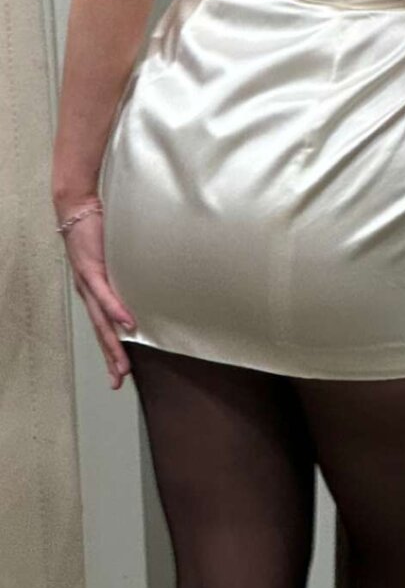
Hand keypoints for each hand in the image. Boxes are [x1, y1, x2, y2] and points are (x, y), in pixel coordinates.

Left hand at [58, 202, 136, 389]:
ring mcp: (89, 282)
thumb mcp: (113, 255)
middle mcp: (88, 292)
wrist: (77, 207)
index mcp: (94, 291)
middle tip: (120, 380)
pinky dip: (117, 310)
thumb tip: (145, 279)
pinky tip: (127, 323)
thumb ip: (123, 270)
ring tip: (122, 365)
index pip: (103, 326)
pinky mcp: (92, 269)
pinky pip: (106, 294)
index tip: (120, 371)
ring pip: (102, 321)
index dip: (111, 349)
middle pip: (101, 332)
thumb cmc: (98, 228)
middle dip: (112, 358)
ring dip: (113, 345)